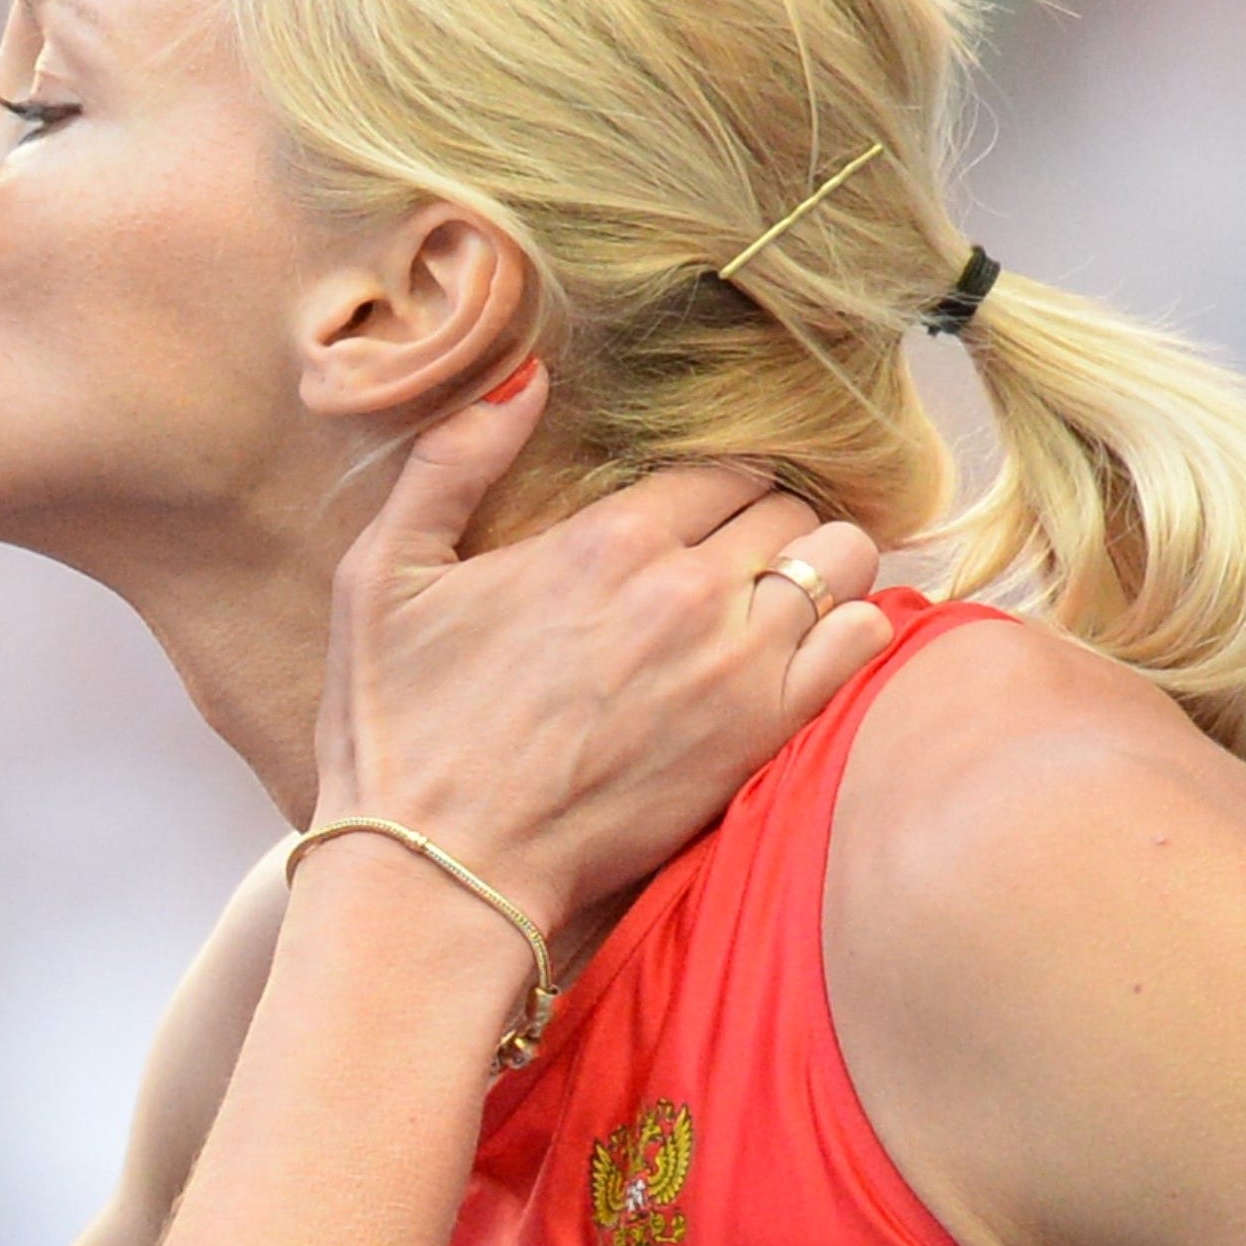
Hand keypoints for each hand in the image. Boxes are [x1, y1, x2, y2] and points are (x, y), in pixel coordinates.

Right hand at [314, 364, 894, 931]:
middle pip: (787, 509)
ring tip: (784, 598)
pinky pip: (863, 644)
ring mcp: (736, 664)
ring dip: (821, 570)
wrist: (439, 868)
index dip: (712, 488)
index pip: (721, 469)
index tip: (694, 517)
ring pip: (841, 563)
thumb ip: (452, 461)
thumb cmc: (400, 726)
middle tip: (734, 561)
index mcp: (604, 539)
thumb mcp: (382, 572)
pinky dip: (854, 631)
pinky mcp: (763, 735)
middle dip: (768, 523)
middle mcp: (686, 588)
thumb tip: (523, 378)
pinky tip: (811, 648)